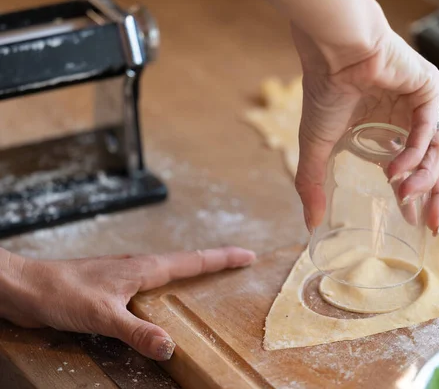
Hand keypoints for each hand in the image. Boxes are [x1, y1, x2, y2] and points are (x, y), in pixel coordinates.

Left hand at [0, 247, 254, 360]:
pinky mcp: (113, 286)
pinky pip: (152, 283)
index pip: (194, 261)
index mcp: (144, 269)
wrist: (25, 286)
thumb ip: (137, 331)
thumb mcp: (102, 316)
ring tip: (211, 276)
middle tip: (240, 262)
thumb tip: (170, 347)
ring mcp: (126, 275)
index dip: (223, 258)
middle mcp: (140, 268)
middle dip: (216, 261)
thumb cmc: (60, 293)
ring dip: (193, 270)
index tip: (249, 255)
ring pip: (170, 270)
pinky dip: (170, 285)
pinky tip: (163, 298)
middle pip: (187, 261)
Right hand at [293, 25, 438, 235]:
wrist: (333, 56)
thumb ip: (313, 185)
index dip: (414, 197)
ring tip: (406, 196)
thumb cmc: (323, 94)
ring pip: (435, 150)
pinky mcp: (427, 89)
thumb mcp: (316, 148)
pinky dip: (415, 153)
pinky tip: (398, 169)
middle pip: (432, 165)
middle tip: (432, 226)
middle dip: (435, 197)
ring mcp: (418, 105)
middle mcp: (404, 121)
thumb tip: (309, 224)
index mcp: (383, 133)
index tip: (414, 222)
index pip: (409, 170)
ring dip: (424, 178)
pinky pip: (427, 129)